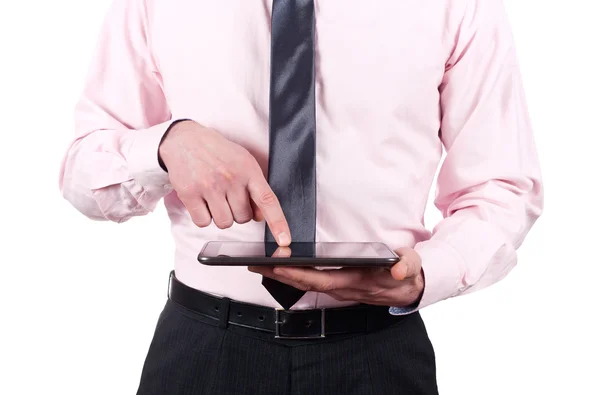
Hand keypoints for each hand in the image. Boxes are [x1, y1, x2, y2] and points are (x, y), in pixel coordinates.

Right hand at [159, 120, 290, 244]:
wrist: (185, 140)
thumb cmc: (218, 153)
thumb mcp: (243, 162)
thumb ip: (255, 188)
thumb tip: (261, 216)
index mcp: (248, 170)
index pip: (268, 200)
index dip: (278, 222)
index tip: (284, 240)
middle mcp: (230, 178)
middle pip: (243, 218)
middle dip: (237, 212)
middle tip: (228, 196)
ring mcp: (209, 186)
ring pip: (224, 223)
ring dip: (221, 216)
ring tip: (215, 198)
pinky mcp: (190, 193)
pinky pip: (203, 222)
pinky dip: (203, 217)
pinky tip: (202, 201)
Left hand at [249, 247, 424, 306]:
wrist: (408, 289)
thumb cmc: (405, 276)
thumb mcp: (410, 268)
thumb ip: (407, 267)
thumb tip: (398, 270)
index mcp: (355, 282)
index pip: (321, 279)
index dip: (298, 274)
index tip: (278, 264)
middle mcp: (342, 288)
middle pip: (304, 284)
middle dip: (278, 274)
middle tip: (254, 263)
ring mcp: (337, 289)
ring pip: (304, 284)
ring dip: (281, 275)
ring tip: (258, 264)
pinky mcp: (336, 285)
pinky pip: (309, 282)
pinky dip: (292, 275)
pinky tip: (279, 267)